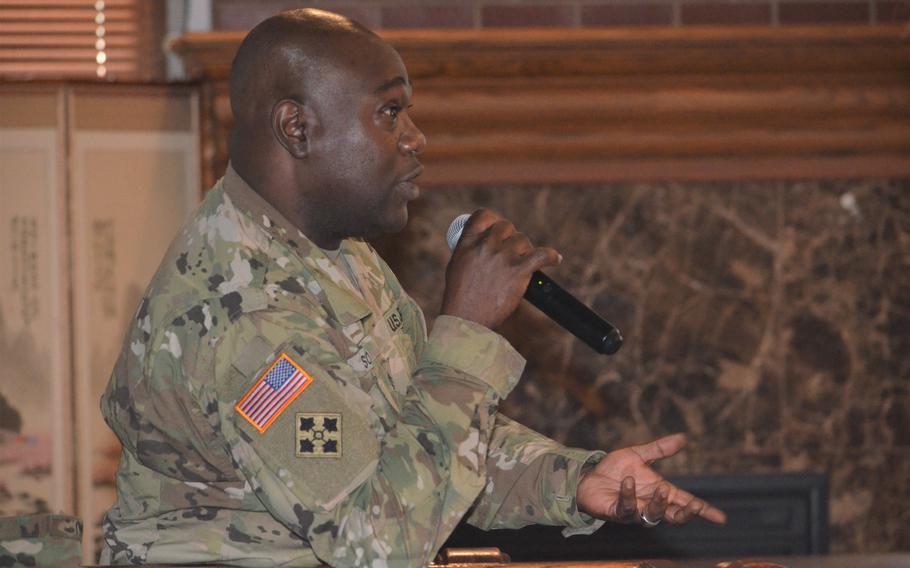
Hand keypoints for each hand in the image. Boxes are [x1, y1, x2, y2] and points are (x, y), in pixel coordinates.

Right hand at [441, 209, 560, 329]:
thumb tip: (487, 240)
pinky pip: (542, 254)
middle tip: (511, 252)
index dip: (493, 220)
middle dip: (510, 237)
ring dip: (524, 250)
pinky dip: (551, 256)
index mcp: (467, 242)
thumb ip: (471, 248)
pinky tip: (555, 259)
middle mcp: (486, 246)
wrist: (467, 319)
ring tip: (521, 264)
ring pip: (523, 240)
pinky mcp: (518, 272)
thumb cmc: (460, 296)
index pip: (483, 215)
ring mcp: (503, 257)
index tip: (498, 230)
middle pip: (506, 226)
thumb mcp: (457, 265)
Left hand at [576, 433, 725, 526]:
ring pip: (653, 517)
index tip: (721, 518)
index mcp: (658, 491)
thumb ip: (660, 449)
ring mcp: (633, 510)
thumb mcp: (638, 455)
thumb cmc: (614, 470)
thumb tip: (683, 438)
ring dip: (659, 505)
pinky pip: (626, 509)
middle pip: (674, 517)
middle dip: (685, 513)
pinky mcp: (616, 512)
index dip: (703, 511)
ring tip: (661, 489)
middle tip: (693, 505)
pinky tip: (627, 481)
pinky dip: (628, 495)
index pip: (684, 503)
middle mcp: (649, 504)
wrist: (588, 477)